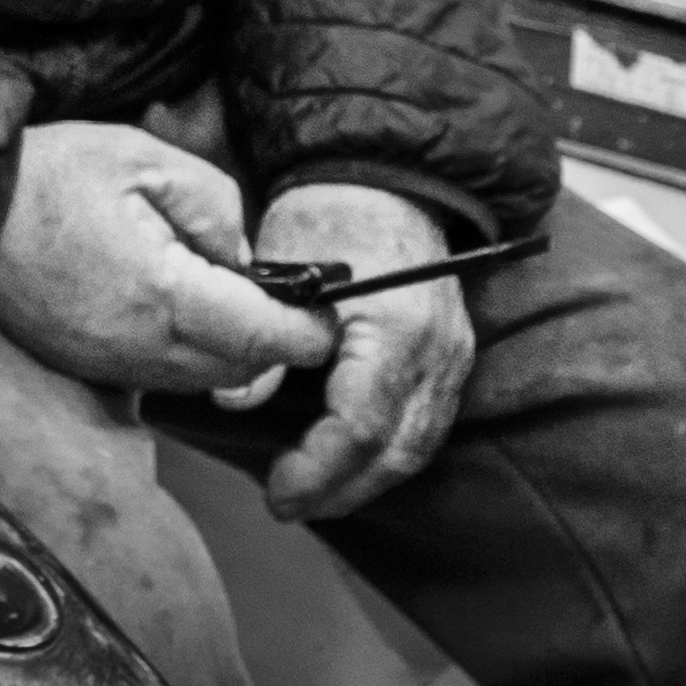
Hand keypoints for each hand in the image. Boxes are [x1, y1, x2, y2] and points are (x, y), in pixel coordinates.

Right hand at [0, 122, 337, 396]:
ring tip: (221, 297)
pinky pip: (158, 377)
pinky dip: (183, 354)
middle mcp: (138, 344)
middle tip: (277, 295)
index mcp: (162, 292)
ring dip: (228, 350)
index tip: (324, 310)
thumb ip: (217, 205)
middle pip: (241, 370)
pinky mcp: (83, 366)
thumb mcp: (146, 157)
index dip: (309, 331)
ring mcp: (107, 363)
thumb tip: (244, 255)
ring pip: (202, 382)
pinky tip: (171, 310)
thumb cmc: (47, 174)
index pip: (266, 338)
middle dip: (271, 340)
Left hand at [250, 183, 473, 521]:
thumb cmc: (327, 216)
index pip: (359, 424)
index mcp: (393, 329)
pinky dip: (389, 453)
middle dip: (342, 489)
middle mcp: (436, 352)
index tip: (276, 490)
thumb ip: (263, 336)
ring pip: (418, 444)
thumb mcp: (281, 267)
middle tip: (288, 506)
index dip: (316, 468)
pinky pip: (427, 423)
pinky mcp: (453, 358)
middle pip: (396, 449)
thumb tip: (232, 400)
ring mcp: (453, 357)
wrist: (387, 179)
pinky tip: (351, 465)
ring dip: (367, 480)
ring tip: (315, 497)